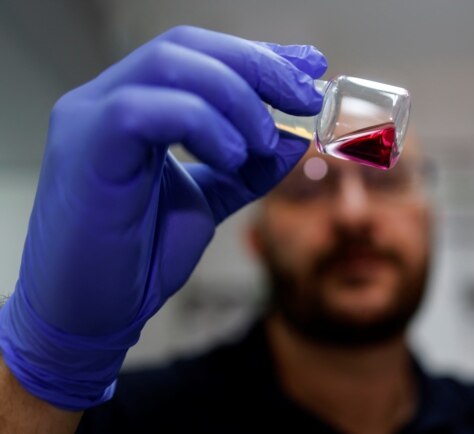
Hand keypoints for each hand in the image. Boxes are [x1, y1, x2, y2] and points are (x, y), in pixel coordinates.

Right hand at [0, 26, 326, 409]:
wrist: (91, 313)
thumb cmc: (139, 255)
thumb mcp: (207, 201)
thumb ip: (247, 168)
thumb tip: (295, 138)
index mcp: (134, 104)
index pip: (198, 53)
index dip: (258, 55)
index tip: (310, 67)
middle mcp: (106, 99)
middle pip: (187, 46)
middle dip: (258, 66)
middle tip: (305, 98)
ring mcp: (90, 119)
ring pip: (169, 64)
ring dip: (236, 97)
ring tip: (261, 142)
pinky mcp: (85, 149)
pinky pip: (144, 109)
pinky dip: (201, 124)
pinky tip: (230, 157)